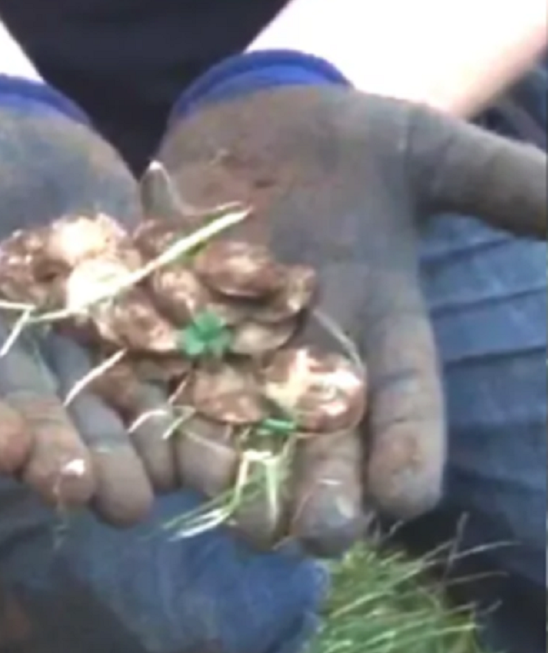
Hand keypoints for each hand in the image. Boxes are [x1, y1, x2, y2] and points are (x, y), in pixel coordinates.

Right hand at [0, 88, 175, 524]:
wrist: (1, 137)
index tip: (6, 452)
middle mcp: (13, 363)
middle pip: (43, 417)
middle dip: (73, 459)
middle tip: (104, 501)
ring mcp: (77, 341)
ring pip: (106, 403)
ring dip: (136, 446)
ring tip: (163, 484)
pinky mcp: (131, 311)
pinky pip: (159, 354)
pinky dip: (185, 386)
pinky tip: (215, 422)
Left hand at [155, 77, 545, 554]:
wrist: (256, 116)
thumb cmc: (348, 137)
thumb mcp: (425, 150)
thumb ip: (496, 183)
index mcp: (376, 322)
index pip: (403, 398)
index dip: (410, 445)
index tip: (409, 495)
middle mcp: (307, 347)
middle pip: (319, 432)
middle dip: (322, 486)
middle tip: (319, 536)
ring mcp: (234, 337)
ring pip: (238, 421)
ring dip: (237, 470)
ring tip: (239, 519)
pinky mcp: (171, 314)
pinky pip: (161, 371)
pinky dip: (159, 410)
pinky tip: (157, 455)